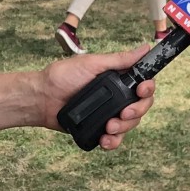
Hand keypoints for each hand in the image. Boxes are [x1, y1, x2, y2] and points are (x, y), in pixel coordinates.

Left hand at [38, 46, 155, 149]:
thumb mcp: (92, 64)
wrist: (42, 99)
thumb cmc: (62, 76)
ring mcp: (108, 113)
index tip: (141, 91)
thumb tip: (144, 48)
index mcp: (117, 78)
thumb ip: (119, 60)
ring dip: (123, 128)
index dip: (147, 90)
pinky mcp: (99, 128)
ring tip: (108, 127)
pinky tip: (105, 140)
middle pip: (140, 107)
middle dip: (136, 112)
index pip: (143, 85)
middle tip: (123, 114)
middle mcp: (116, 96)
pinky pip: (114, 138)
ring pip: (130, 125)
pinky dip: (113, 141)